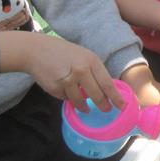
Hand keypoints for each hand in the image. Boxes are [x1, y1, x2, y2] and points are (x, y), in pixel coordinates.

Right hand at [0, 31, 124, 113]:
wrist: (37, 50)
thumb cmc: (64, 53)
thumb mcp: (83, 56)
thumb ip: (94, 71)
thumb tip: (107, 90)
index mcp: (91, 61)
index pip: (107, 84)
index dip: (116, 97)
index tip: (123, 106)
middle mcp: (81, 71)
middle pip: (97, 95)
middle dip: (103, 105)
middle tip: (107, 110)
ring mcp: (67, 80)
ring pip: (80, 101)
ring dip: (84, 107)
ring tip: (86, 108)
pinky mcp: (55, 88)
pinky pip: (66, 99)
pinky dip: (67, 97)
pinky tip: (64, 90)